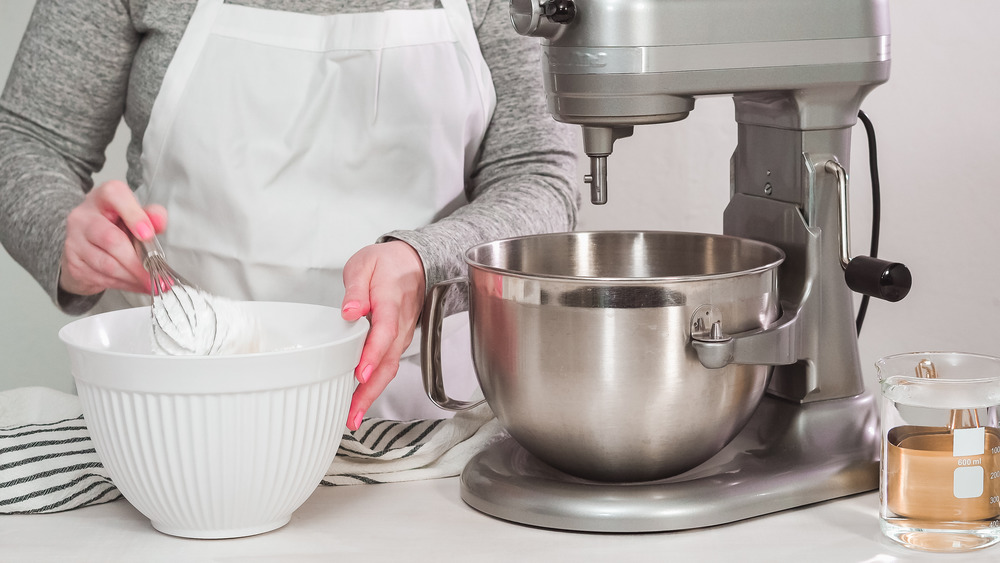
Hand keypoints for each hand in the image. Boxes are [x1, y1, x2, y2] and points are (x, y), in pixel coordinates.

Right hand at [59, 180, 166, 295]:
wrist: (89, 243)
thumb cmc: (117, 225)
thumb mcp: (137, 215)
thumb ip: (152, 216)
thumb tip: (159, 221)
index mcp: (103, 197)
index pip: (115, 196)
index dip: (134, 215)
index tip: (148, 234)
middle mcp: (83, 216)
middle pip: (111, 239)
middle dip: (138, 262)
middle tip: (157, 275)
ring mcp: (74, 240)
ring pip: (106, 264)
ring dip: (133, 277)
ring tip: (150, 282)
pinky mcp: (74, 262)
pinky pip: (101, 277)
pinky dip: (123, 284)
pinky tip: (135, 284)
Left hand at [341, 240, 425, 429]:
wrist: (412, 262)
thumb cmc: (385, 264)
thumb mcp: (364, 265)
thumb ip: (356, 289)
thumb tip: (350, 311)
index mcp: (392, 299)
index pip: (385, 330)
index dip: (373, 353)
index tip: (361, 374)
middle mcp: (401, 322)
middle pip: (389, 360)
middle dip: (371, 390)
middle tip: (352, 413)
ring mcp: (402, 334)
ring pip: (390, 367)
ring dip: (372, 393)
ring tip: (352, 416)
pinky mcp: (398, 342)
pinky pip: (389, 365)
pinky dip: (376, 385)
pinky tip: (359, 400)